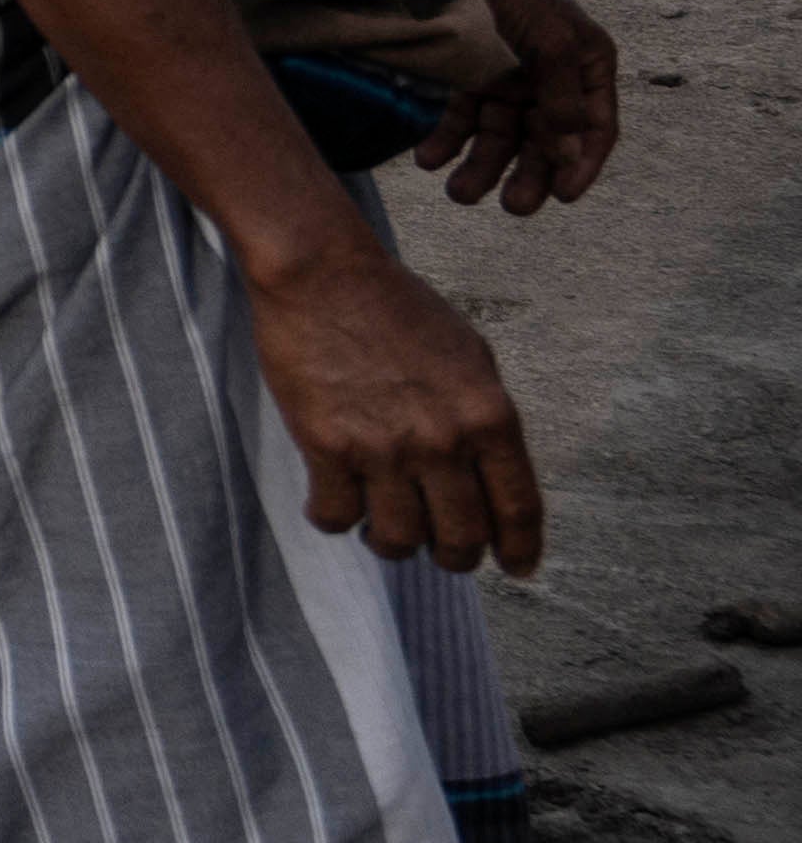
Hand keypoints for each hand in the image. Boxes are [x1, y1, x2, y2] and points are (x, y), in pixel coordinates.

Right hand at [246, 240, 541, 574]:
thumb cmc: (396, 307)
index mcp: (489, 416)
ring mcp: (383, 448)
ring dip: (394, 545)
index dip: (521, 550)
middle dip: (455, 557)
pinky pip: (335, 515)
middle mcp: (443, 442)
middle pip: (461, 538)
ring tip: (382, 528)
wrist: (322, 274)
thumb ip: (484, 418)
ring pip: (399, 540)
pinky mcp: (327, 446)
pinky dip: (334, 521)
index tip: (515, 567)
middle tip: (442, 552)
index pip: (518, 509)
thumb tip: (488, 473)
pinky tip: (331, 505)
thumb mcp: (471, 355)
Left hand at [424, 0, 618, 217]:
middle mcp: (552, 78)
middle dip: (528, 175)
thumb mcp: (550, 44)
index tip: (566, 197)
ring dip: (482, 166)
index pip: (596, 129)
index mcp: (587, 67)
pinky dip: (447, 140)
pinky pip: (462, 118)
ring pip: (500, 136)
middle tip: (512, 208)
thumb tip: (569, 152)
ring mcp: (511, 78)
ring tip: (458, 192)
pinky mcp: (471, 75)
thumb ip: (561, 100)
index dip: (583, 164)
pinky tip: (429, 160)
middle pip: (545, 141)